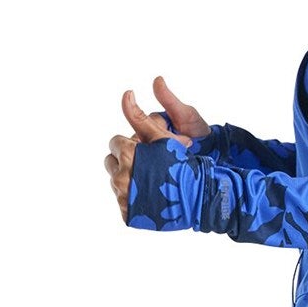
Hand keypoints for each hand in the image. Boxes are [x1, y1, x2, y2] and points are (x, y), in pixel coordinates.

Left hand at [105, 77, 211, 221]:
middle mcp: (121, 176)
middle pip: (111, 161)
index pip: (115, 143)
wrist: (197, 198)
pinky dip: (132, 199)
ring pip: (115, 181)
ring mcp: (123, 196)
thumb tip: (127, 92)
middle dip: (126, 161)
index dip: (131, 145)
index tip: (147, 151)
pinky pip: (122, 202)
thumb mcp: (161, 136)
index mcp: (127, 154)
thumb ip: (139, 116)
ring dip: (128, 179)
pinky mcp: (127, 213)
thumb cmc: (181, 164)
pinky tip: (148, 197)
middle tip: (147, 166)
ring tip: (149, 182)